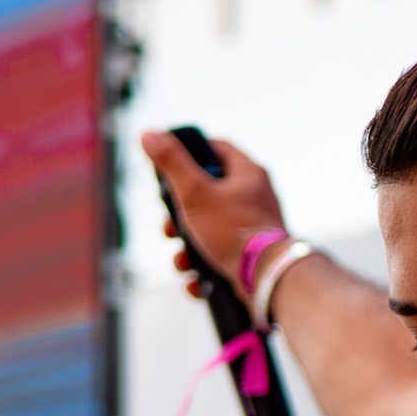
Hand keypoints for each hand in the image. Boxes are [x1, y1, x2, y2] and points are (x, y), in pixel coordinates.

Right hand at [141, 131, 286, 301]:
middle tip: (169, 227)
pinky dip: (203, 270)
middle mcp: (255, 198)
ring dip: (187, 248)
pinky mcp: (251, 257)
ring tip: (182, 261)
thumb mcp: (195, 192)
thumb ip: (171, 162)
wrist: (267, 279)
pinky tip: (195, 281)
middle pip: (207, 194)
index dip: (191, 151)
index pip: (217, 148)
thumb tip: (149, 134)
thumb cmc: (233, 231)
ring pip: (209, 230)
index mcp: (248, 174)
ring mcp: (254, 228)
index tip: (170, 164)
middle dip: (180, 215)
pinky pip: (220, 257)